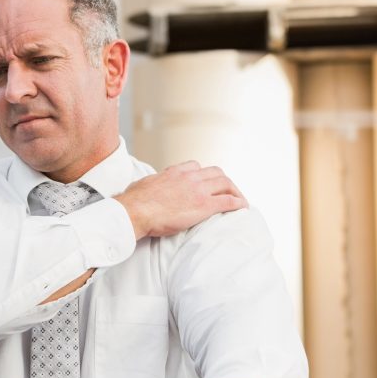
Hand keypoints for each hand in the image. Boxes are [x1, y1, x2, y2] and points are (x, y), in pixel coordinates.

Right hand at [113, 161, 247, 239]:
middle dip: (224, 181)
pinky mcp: (204, 205)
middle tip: (228, 191)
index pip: (195, 166)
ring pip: (226, 183)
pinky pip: (228, 201)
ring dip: (235, 191)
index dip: (203, 175)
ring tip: (239, 200)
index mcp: (175, 172)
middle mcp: (189, 177)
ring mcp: (198, 190)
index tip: (206, 183)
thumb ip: (153, 184)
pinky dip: (238, 203)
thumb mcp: (144, 184)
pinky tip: (243, 208)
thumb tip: (147, 188)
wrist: (135, 211)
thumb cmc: (133, 201)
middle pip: (216, 173)